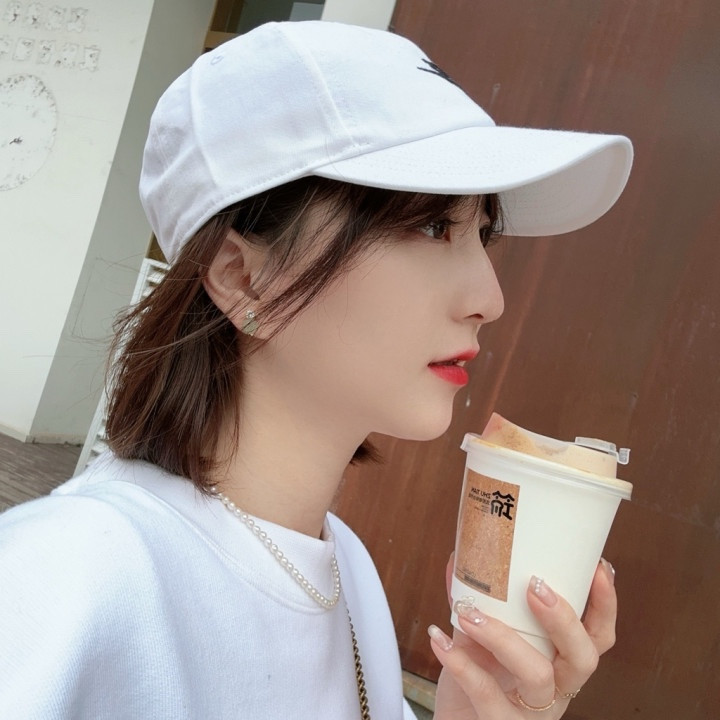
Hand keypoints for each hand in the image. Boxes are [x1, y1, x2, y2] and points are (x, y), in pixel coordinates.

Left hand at [429, 557, 616, 718]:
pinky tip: (440, 639)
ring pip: (537, 675)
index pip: (597, 637)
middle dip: (563, 618)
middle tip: (534, 585)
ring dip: (502, 635)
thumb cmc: (476, 682)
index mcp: (559, 664)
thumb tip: (461, 558)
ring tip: (469, 612)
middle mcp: (555, 690)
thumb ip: (480, 605)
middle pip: (582, 657)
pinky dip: (461, 662)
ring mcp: (531, 713)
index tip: (597, 568)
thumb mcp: (482, 639)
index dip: (604, 606)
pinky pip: (486, 694)